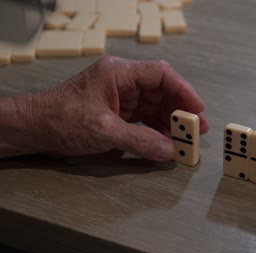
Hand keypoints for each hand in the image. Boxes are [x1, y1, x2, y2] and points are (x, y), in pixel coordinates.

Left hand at [4, 56, 207, 159]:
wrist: (34, 128)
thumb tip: (170, 151)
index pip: (160, 75)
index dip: (183, 90)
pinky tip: (167, 142)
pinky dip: (157, 130)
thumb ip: (139, 140)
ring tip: (186, 139)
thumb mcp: (103, 130)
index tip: (197, 109)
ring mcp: (121, 97)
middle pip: (161, 91)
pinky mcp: (118, 113)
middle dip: (180, 110)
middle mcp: (123, 82)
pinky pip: (145, 119)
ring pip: (155, 106)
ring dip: (171, 122)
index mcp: (119, 73)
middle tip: (197, 130)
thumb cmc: (62, 119)